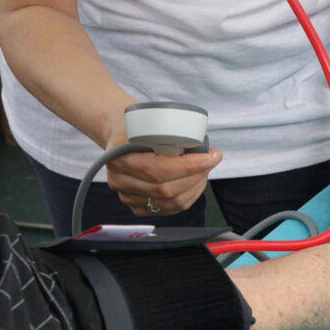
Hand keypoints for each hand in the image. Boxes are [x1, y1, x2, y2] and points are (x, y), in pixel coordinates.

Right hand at [103, 125, 220, 216]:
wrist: (119, 135)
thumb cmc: (135, 125)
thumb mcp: (145, 120)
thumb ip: (167, 132)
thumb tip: (201, 144)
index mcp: (119, 158)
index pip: (158, 170)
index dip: (188, 167)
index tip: (209, 157)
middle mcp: (119, 180)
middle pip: (166, 190)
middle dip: (196, 176)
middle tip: (211, 161)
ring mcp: (126, 196)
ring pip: (170, 202)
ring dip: (195, 187)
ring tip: (205, 170)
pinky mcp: (136, 206)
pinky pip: (168, 209)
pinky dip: (187, 197)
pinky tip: (194, 184)